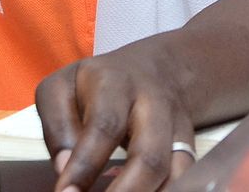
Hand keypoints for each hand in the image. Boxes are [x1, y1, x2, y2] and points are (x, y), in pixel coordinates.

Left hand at [37, 38, 197, 191]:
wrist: (156, 69)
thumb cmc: (98, 84)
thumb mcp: (63, 87)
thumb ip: (58, 125)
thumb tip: (65, 169)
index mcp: (116, 85)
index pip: (104, 127)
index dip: (85, 166)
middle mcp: (154, 105)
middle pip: (150, 157)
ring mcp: (177, 128)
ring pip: (176, 172)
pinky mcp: (190, 148)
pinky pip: (186, 178)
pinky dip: (169, 191)